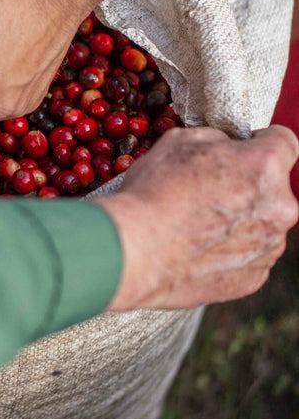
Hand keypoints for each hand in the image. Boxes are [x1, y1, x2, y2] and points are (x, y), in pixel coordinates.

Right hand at [104, 125, 298, 311]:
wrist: (134, 250)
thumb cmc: (153, 193)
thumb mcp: (178, 141)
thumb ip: (215, 140)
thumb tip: (225, 147)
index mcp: (265, 166)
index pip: (286, 140)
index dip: (262, 140)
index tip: (246, 148)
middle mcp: (279, 208)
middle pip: (273, 188)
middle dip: (248, 185)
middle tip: (208, 191)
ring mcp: (270, 247)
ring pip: (263, 224)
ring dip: (241, 220)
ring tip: (197, 225)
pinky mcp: (254, 278)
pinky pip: (250, 256)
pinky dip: (231, 251)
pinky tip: (198, 247)